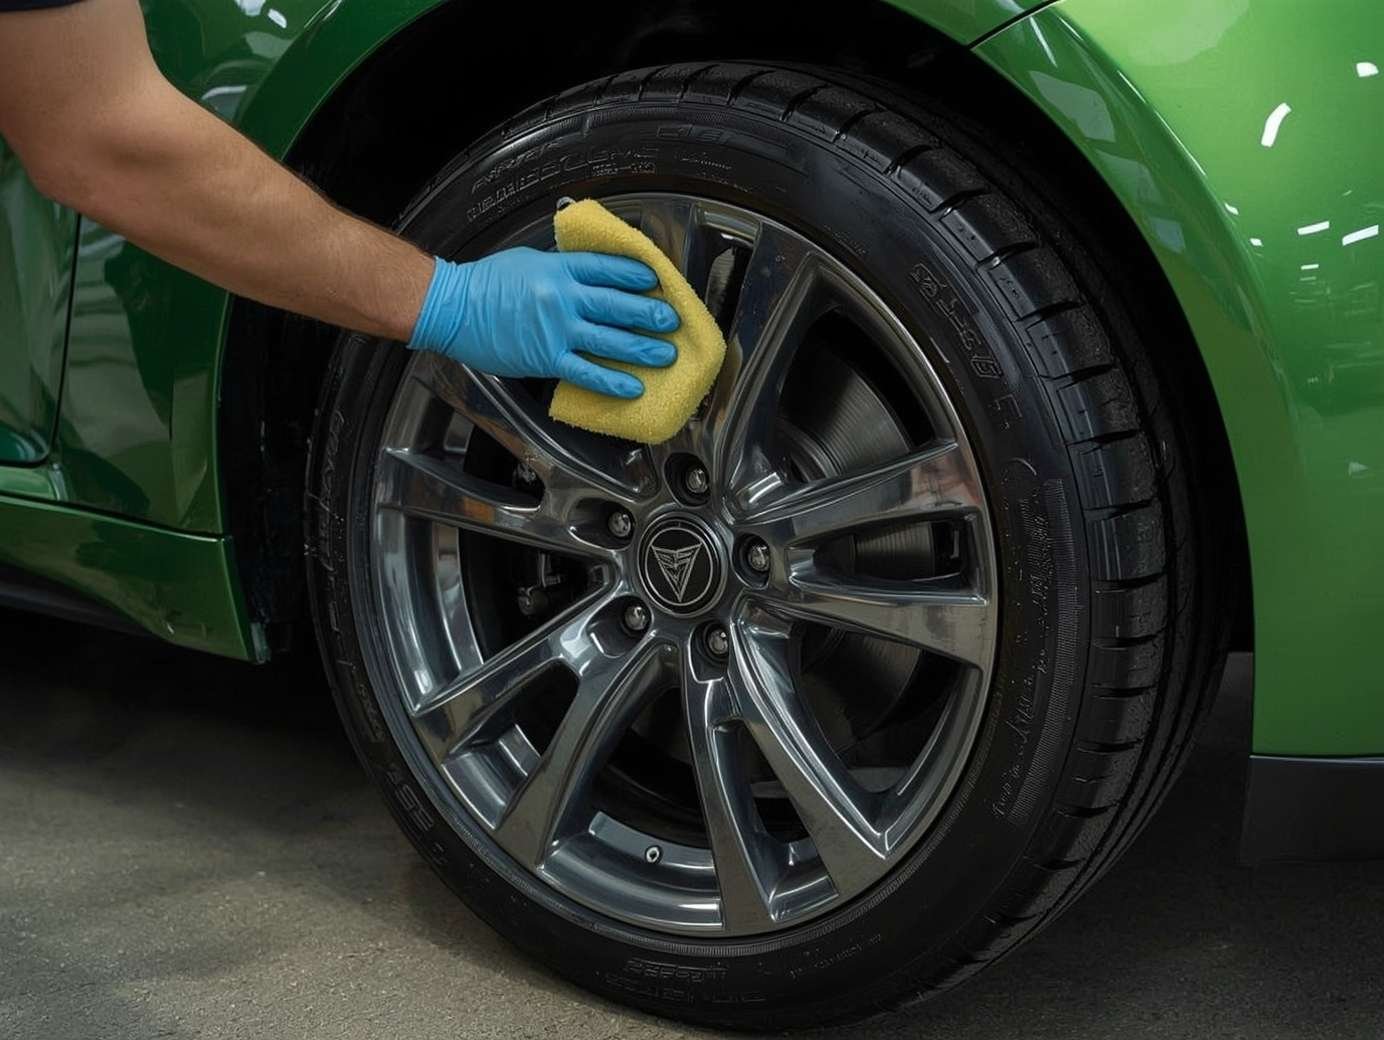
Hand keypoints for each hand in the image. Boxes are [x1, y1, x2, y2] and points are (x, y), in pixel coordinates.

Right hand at [406, 248, 679, 397]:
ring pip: (611, 340)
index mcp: (560, 269)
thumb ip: (564, 270)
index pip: (610, 269)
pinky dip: (613, 381)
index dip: (639, 275)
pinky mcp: (547, 358)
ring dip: (643, 348)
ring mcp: (557, 330)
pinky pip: (588, 371)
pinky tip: (634, 387)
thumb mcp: (530, 261)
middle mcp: (564, 297)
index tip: (658, 281)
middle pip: (619, 304)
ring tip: (666, 354)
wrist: (451, 308)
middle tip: (672, 321)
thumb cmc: (485, 284)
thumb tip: (593, 277)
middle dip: (651, 314)